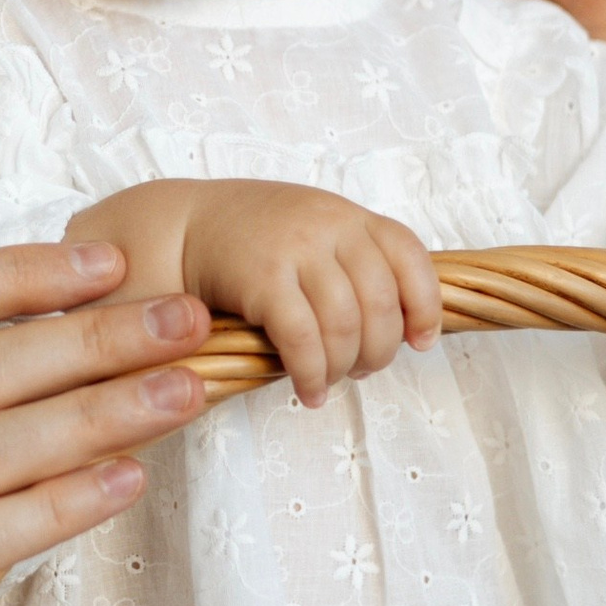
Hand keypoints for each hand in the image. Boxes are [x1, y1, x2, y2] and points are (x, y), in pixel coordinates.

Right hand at [173, 179, 441, 409]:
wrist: (180, 227)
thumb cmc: (251, 240)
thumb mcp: (311, 228)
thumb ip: (351, 259)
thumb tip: (399, 326)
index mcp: (347, 215)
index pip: (409, 256)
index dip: (425, 305)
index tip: (420, 342)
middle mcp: (328, 225)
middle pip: (381, 302)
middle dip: (380, 350)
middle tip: (361, 371)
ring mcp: (295, 250)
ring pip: (346, 325)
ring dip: (344, 368)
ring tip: (329, 382)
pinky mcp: (262, 279)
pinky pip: (303, 340)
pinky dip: (312, 375)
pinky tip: (308, 391)